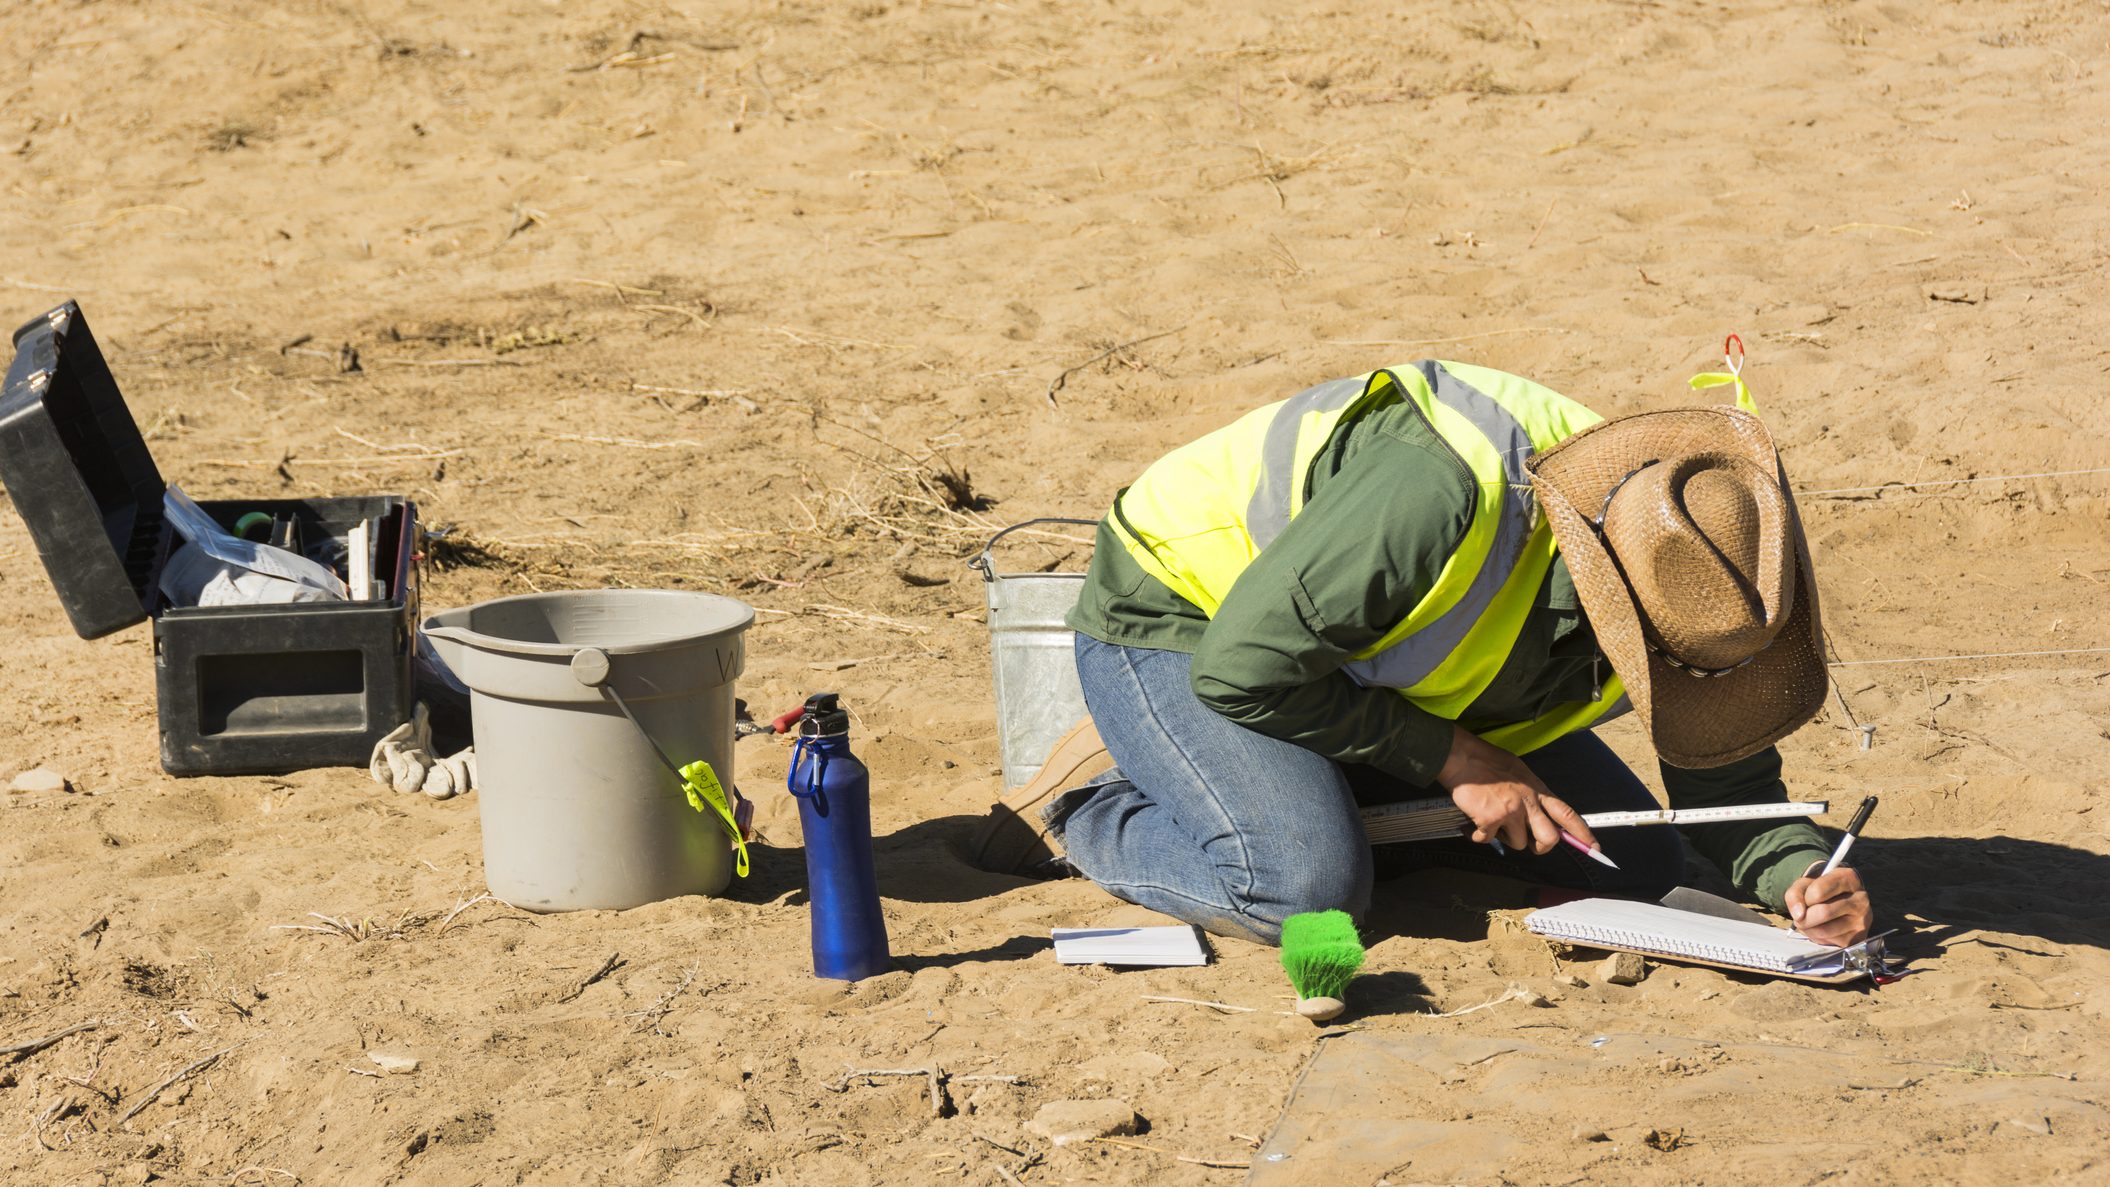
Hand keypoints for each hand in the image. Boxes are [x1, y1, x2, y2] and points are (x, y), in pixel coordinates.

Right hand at [1436, 725, 1599, 855]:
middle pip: (1549, 839)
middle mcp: (1528, 802)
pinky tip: (1472, 822)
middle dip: (1541, 847)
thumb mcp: (1521, 773)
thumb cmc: (1487, 762)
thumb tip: (1537, 815)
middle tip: (1529, 843)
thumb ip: (1531, 794)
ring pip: (1518, 843)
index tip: (1594, 848)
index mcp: (1537, 789)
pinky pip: (1487, 840)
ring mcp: (1510, 811)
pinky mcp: (1490, 820)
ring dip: (1504, 837)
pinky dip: (1478, 834)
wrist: (1462, 757)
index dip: (1582, 833)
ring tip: (1491, 820)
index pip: (1567, 814)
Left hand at [1785, 864, 1872, 946]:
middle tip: (1801, 916)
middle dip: (1804, 917)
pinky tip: (1819, 928)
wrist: (1838, 902)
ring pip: (1824, 930)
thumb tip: (1799, 915)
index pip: (1818, 891)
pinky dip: (1816, 937)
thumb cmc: (1821, 891)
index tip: (1806, 899)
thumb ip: (1795, 894)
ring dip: (1807, 929)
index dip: (1805, 898)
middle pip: (1823, 913)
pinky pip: (1829, 941)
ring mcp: (1862, 920)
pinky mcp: (1858, 938)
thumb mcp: (1805, 884)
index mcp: (1848, 879)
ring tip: (1808, 922)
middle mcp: (1860, 899)